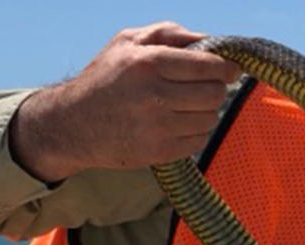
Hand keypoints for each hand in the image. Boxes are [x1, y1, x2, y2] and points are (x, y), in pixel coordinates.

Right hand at [10, 21, 241, 181]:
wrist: (73, 124)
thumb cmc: (105, 77)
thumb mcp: (127, 41)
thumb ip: (169, 33)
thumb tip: (209, 40)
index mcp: (148, 63)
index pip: (207, 66)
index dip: (226, 68)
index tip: (230, 69)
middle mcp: (154, 96)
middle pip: (214, 93)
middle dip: (216, 88)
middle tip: (205, 87)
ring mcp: (157, 127)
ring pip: (209, 118)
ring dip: (205, 111)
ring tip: (186, 106)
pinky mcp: (158, 152)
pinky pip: (198, 141)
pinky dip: (195, 132)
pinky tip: (179, 124)